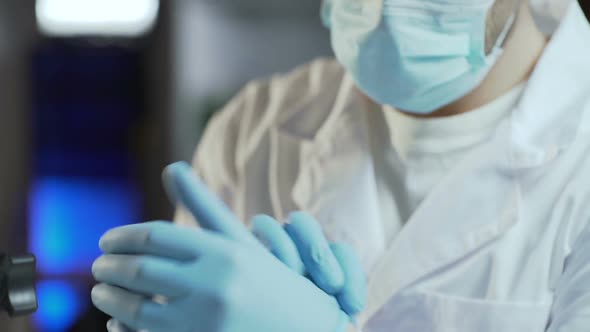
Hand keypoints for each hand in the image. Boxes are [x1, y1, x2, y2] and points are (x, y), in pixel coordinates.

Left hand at [91, 162, 364, 331]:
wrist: (304, 328)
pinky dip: (124, 329)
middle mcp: (214, 284)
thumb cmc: (269, 279)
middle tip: (97, 265)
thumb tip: (172, 166)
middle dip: (108, 267)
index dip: (122, 237)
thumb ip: (203, 204)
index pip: (156, 237)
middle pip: (140, 269)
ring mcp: (205, 321)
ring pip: (135, 307)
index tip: (105, 240)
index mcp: (224, 251)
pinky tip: (118, 322)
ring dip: (108, 297)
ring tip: (100, 290)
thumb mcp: (240, 240)